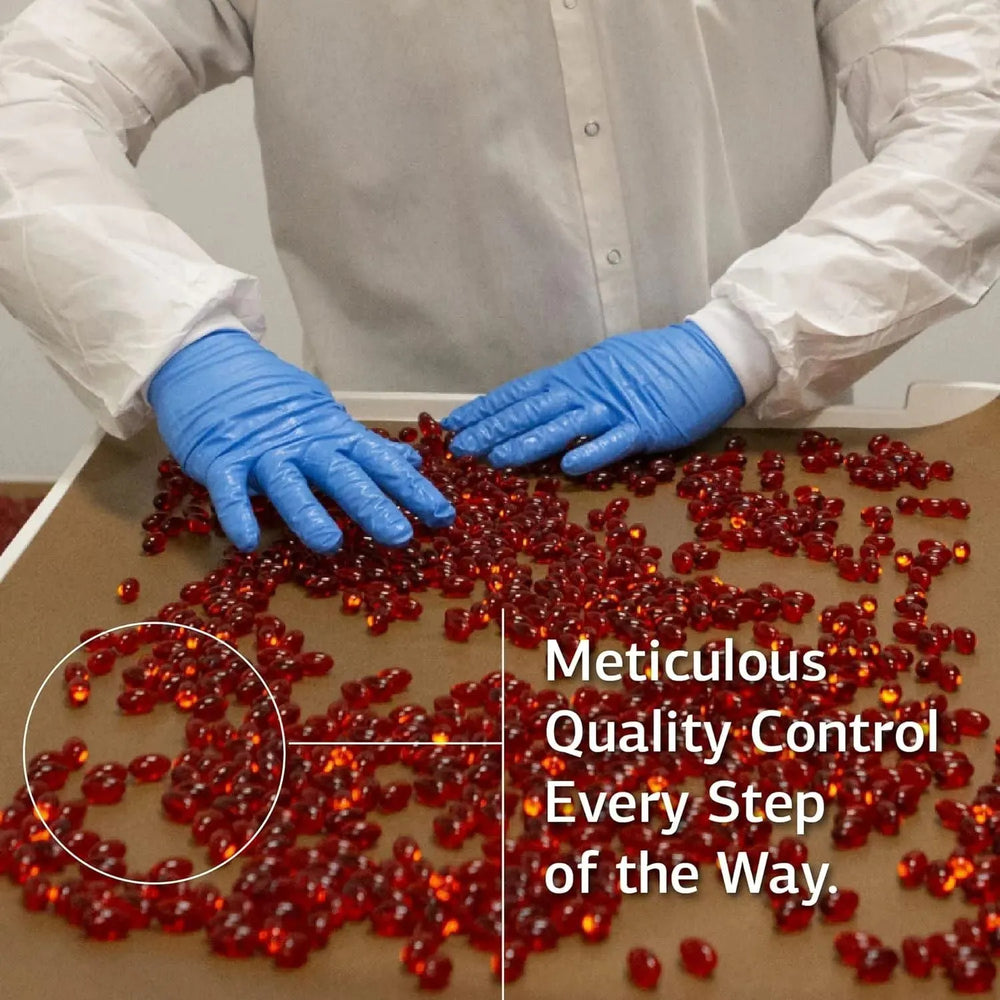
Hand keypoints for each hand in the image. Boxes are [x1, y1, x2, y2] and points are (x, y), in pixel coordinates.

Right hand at [148, 330, 454, 551]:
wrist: (208, 361)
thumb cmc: (271, 398)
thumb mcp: (325, 418)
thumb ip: (365, 446)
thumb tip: (409, 461)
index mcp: (332, 436)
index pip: (380, 464)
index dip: (412, 489)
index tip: (444, 515)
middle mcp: (303, 444)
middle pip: (342, 475)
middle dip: (373, 505)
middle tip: (401, 535)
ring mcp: (262, 451)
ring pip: (288, 483)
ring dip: (308, 513)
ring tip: (329, 543)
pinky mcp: (221, 458)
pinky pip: (229, 488)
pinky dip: (236, 512)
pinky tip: (246, 540)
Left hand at [443, 320, 743, 473]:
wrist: (709, 354)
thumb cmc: (657, 363)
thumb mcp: (606, 367)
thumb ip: (573, 388)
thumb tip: (540, 405)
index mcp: (576, 375)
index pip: (521, 392)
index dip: (487, 409)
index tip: (455, 425)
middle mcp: (588, 389)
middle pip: (533, 409)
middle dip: (494, 428)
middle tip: (461, 448)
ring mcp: (616, 408)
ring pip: (565, 425)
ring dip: (530, 443)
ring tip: (498, 459)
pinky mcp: (647, 426)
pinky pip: (615, 441)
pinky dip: (591, 453)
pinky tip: (566, 468)